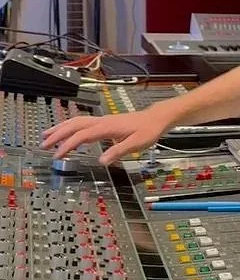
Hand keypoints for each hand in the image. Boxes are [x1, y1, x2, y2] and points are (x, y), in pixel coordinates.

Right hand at [42, 107, 172, 165]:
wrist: (156, 118)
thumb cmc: (148, 130)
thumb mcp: (137, 144)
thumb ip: (119, 151)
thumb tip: (102, 161)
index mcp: (107, 127)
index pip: (82, 135)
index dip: (68, 145)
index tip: (57, 155)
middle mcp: (102, 121)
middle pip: (74, 125)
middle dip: (57, 134)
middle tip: (43, 144)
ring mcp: (102, 120)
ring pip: (76, 121)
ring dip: (61, 128)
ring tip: (46, 136)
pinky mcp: (104, 122)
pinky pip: (82, 122)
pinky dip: (70, 127)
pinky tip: (66, 133)